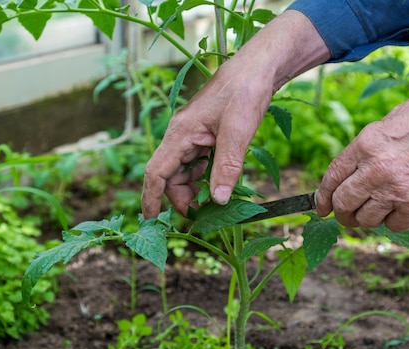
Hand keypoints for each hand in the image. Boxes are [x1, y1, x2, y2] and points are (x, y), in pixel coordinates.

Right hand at [141, 10, 328, 217]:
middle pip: (170, 175)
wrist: (258, 68)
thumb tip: (218, 201)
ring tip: (213, 202)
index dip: (151, 198)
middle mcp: (181, 135)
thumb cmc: (245, 93)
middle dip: (181, 197)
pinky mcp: (204, 134)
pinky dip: (204, 176)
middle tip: (202, 215)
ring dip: (193, 188)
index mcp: (180, 133)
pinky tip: (218, 181)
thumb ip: (227, 168)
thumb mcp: (238, 133)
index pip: (156, 172)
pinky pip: (197, 162)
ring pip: (183, 170)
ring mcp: (192, 134)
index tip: (150, 219)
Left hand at [315, 86, 408, 231]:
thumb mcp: (392, 119)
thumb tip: (354, 169)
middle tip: (344, 214)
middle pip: (344, 203)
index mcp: (366, 143)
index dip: (322, 196)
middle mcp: (377, 169)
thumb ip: (369, 145)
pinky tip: (397, 211)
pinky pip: (393, 226)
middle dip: (340, 212)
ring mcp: (398, 190)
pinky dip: (391, 222)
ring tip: (372, 212)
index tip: (321, 206)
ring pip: (365, 220)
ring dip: (365, 219)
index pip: (332, 178)